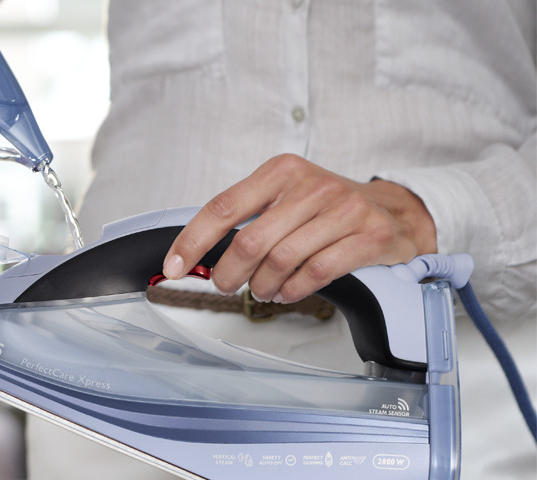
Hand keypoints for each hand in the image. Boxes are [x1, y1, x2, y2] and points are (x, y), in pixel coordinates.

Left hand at [163, 154, 436, 302]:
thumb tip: (196, 252)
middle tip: (226, 285)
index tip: (173, 266)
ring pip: (281, 260)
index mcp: (281, 171)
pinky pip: (315, 272)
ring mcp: (343, 209)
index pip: (223, 207)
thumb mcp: (284, 197)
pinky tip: (286, 292)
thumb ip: (244, 217)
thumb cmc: (325, 208)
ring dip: (262, 286)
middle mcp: (312, 185)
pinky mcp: (368, 235)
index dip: (192, 241)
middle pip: (250, 241)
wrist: (392, 210)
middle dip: (229, 273)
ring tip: (261, 291)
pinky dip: (292, 290)